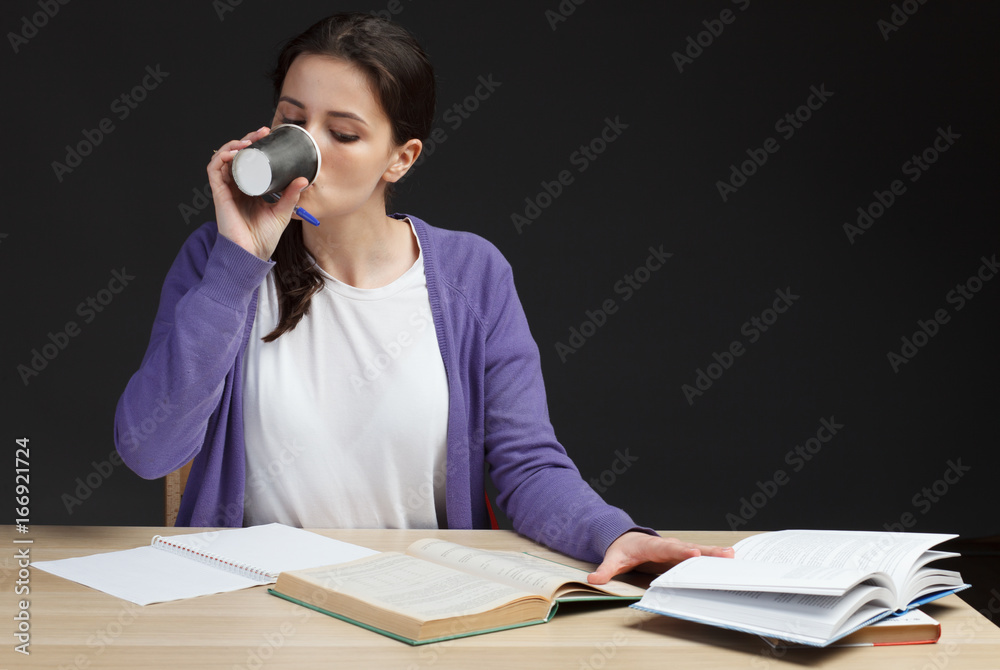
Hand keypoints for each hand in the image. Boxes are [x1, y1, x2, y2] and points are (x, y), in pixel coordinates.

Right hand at [208, 126, 309, 259]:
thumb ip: (291, 196)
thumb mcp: (283, 212)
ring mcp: (226, 190)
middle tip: (261, 133)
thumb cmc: (264, 237)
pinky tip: (232, 153)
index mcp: (250, 188)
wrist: (252, 254)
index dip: (256, 146)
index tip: (268, 135)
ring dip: (233, 145)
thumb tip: (303, 179)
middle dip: (247, 140)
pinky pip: (214, 171)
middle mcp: (236, 186)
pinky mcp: (219, 195)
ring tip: (248, 141)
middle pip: (237, 156)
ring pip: (223, 159)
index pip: (250, 160)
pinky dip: (221, 158)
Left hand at [587, 531, 734, 584]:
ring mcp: (676, 550)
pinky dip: (713, 558)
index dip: (681, 551)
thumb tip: (594, 578)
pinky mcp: (681, 556)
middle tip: (725, 554)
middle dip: (706, 551)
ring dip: (714, 554)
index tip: (694, 554)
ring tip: (732, 556)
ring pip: (697, 551)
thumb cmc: (622, 549)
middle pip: (688, 548)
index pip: (667, 549)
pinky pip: (698, 557)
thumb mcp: (612, 559)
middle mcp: (667, 546)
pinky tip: (729, 561)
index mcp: (651, 546)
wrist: (626, 539)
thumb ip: (605, 570)